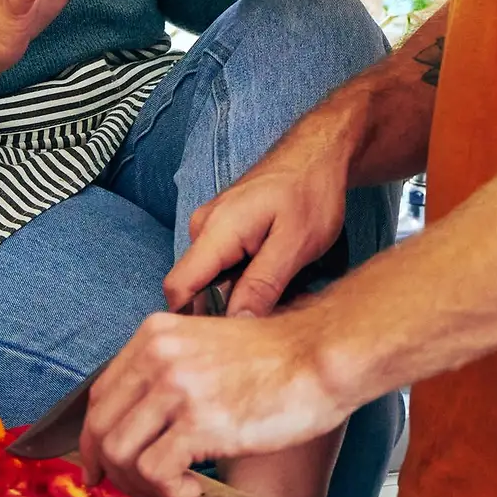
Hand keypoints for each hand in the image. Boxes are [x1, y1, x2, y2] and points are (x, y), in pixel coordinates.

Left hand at [79, 310, 348, 496]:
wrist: (321, 355)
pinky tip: (193, 490)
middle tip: (139, 491)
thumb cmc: (275, 358)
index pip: (99, 397)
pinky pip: (155, 472)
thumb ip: (166, 373)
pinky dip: (169, 492)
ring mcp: (177, 388)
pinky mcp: (200, 422)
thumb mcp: (205, 346)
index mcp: (155, 335)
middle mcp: (159, 356)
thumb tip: (134, 425)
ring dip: (141, 485)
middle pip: (102, 429)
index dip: (96, 441)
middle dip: (113, 472)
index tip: (103, 468)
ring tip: (173, 489)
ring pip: (121, 454)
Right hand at [163, 97, 360, 317]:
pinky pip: (223, 268)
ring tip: (280, 298)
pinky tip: (275, 282)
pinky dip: (245, 282)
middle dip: (226, 313)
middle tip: (269, 324)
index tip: (228, 343)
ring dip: (240, 298)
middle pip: (196, 290)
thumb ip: (261, 287)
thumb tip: (234, 328)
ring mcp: (213, 228)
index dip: (195, 322)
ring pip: (213, 281)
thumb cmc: (311, 191)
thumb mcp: (294, 245)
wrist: (319, 153)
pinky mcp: (225, 231)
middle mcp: (203, 228)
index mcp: (215, 230)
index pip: (177, 289)